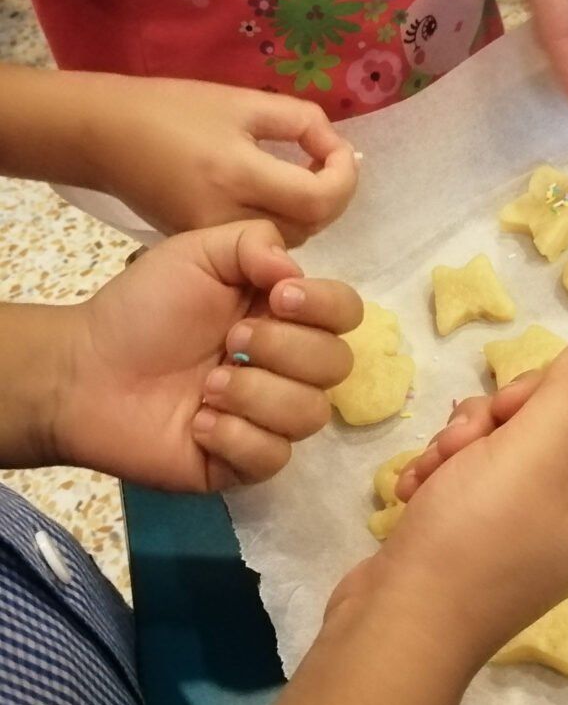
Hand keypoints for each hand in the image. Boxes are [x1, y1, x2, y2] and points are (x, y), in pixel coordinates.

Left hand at [53, 220, 360, 491]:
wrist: (83, 370)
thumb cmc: (144, 309)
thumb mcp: (197, 253)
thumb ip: (254, 242)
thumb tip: (295, 274)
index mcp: (287, 316)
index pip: (347, 312)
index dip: (326, 306)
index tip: (278, 297)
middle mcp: (291, 367)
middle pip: (338, 365)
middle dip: (285, 349)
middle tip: (229, 341)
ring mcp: (272, 417)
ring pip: (311, 414)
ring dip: (257, 394)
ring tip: (207, 387)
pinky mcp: (246, 462)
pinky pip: (274, 456)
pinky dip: (235, 436)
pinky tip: (198, 423)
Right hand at [91, 76, 357, 245]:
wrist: (103, 136)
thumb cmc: (173, 109)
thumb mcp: (244, 101)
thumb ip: (302, 121)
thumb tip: (337, 149)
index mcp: (237, 175)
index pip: (319, 199)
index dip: (344, 176)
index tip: (340, 149)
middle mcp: (227, 217)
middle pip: (311, 225)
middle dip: (332, 194)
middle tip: (327, 159)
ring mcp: (214, 237)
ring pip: (292, 239)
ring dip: (311, 209)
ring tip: (303, 172)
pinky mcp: (205, 245)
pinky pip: (264, 242)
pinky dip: (284, 219)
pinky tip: (276, 191)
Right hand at [330, 339, 567, 663]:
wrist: (400, 622)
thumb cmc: (474, 533)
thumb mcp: (533, 451)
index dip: (537, 397)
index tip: (499, 412)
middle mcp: (563, 518)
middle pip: (533, 428)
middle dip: (485, 425)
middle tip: (459, 447)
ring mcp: (513, 534)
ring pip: (489, 450)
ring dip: (452, 449)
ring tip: (429, 477)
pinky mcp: (468, 542)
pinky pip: (460, 484)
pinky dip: (435, 480)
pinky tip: (412, 494)